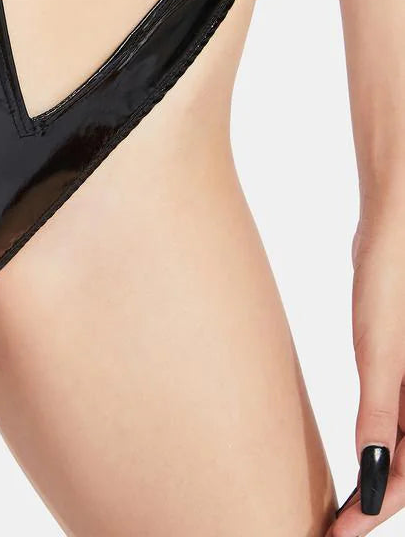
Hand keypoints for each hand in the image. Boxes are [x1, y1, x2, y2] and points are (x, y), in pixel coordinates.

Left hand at [328, 215, 404, 534]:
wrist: (393, 223)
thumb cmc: (392, 278)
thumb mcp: (380, 353)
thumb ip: (379, 416)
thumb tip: (369, 478)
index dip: (376, 510)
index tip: (341, 533)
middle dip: (376, 500)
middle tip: (332, 527)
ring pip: (404, 446)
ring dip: (378, 477)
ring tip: (338, 504)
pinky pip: (397, 419)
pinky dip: (378, 442)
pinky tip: (353, 457)